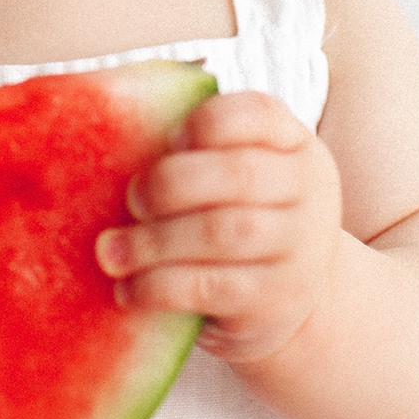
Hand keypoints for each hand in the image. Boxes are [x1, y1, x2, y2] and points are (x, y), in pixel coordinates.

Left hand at [94, 91, 342, 363]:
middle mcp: (310, 191)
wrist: (293, 304)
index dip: (206, 122)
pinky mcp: (278, 300)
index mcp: (295, 144)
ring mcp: (301, 249)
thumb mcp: (235, 181)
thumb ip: (195, 156)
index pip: (259, 113)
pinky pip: (213, 288)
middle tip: (131, 200)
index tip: (167, 141)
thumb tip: (108, 144)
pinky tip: (128, 290)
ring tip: (111, 251)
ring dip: (155, 241)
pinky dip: (160, 286)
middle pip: (240, 174)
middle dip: (171, 184)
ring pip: (224, 233)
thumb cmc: (240, 221)